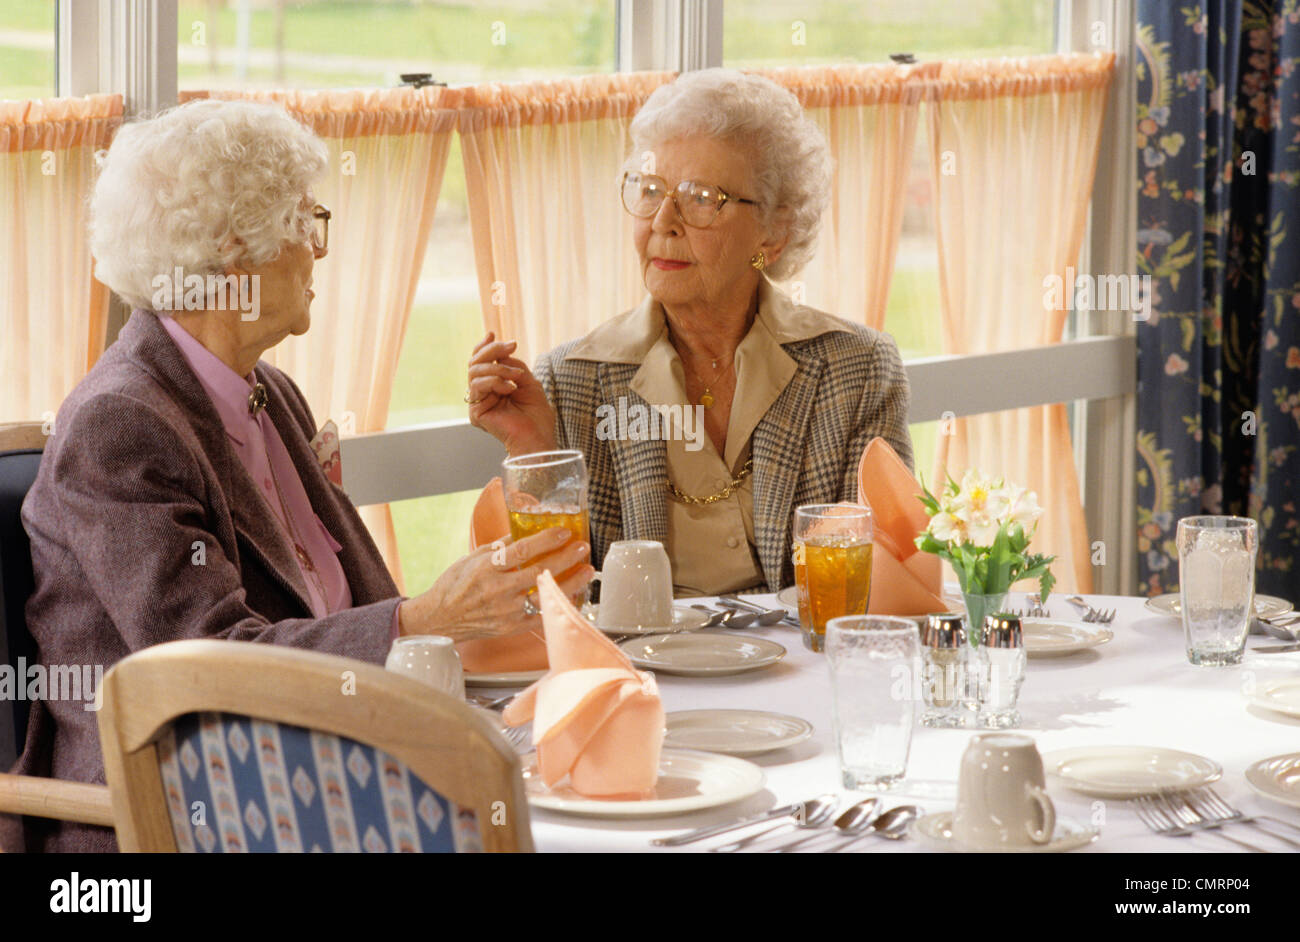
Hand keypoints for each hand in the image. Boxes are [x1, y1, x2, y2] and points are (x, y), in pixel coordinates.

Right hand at [398, 527, 592, 640]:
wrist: (440, 618)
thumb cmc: (454, 585)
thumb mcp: (473, 557)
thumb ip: (500, 546)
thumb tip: (524, 531)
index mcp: (486, 568)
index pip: (522, 551)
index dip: (545, 540)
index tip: (563, 532)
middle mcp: (497, 590)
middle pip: (538, 571)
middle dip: (565, 558)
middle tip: (582, 547)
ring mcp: (506, 611)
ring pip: (544, 595)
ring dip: (570, 583)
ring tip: (586, 571)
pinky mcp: (511, 627)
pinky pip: (541, 616)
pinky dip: (557, 605)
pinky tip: (572, 594)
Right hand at [467, 332, 557, 455]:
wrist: (539, 436)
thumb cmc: (536, 414)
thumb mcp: (527, 380)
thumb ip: (512, 364)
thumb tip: (501, 351)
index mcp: (492, 386)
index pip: (480, 362)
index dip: (484, 346)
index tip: (493, 334)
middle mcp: (482, 394)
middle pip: (475, 362)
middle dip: (493, 351)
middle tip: (512, 347)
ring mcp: (478, 403)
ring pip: (474, 372)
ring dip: (499, 368)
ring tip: (517, 376)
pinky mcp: (476, 413)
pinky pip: (478, 387)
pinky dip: (495, 382)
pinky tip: (509, 389)